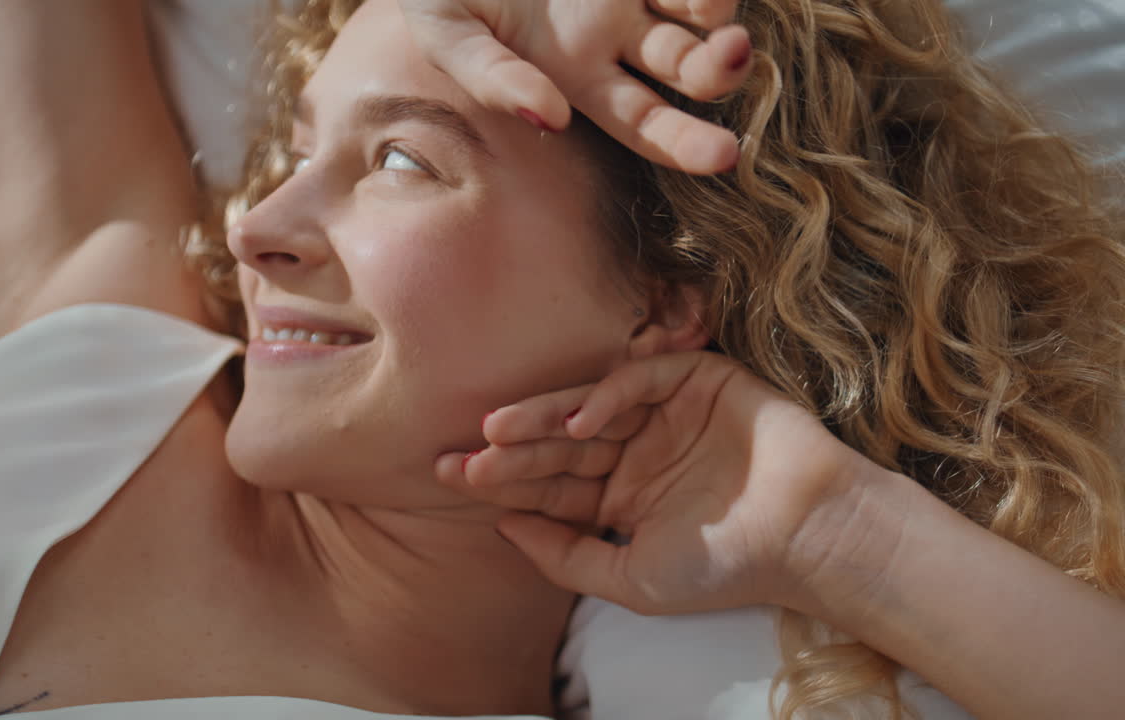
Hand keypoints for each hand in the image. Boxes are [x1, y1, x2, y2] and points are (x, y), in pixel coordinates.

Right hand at [397, 0, 752, 173]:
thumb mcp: (447, 32)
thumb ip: (494, 78)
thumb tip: (553, 120)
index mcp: (577, 77)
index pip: (645, 125)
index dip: (686, 145)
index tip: (724, 155)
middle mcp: (618, 37)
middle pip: (691, 71)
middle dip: (720, 71)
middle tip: (731, 53)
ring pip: (702, 12)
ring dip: (719, 12)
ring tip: (714, 9)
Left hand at [435, 347, 900, 615]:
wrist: (807, 536)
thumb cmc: (725, 566)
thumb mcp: (630, 576)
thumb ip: (566, 556)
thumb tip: (503, 529)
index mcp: (618, 494)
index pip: (550, 483)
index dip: (502, 480)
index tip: (450, 476)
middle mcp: (634, 449)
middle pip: (559, 444)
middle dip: (509, 450)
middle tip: (458, 452)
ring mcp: (663, 413)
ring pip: (588, 407)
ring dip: (543, 418)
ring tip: (497, 431)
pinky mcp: (697, 380)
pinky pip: (641, 379)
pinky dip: (609, 395)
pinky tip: (578, 423)